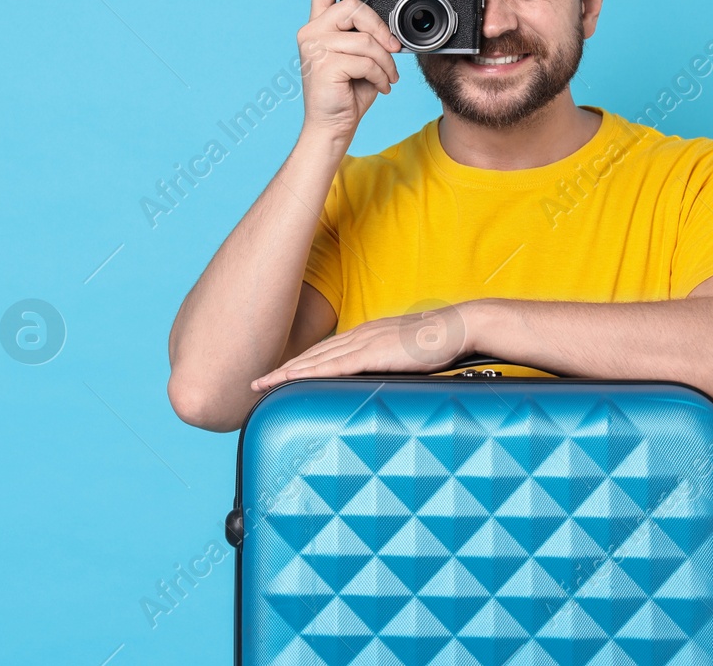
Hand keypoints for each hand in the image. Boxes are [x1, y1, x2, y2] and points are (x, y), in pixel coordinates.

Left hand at [250, 305, 468, 390]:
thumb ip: (386, 365)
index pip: (323, 351)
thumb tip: (376, 380)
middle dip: (281, 369)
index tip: (277, 375)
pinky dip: (311, 372)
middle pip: (311, 355)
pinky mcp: (373, 352)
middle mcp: (358, 335)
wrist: (457, 328)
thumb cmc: (437, 344)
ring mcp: (364, 342)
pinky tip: (294, 379)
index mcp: (365, 335)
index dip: (298, 364)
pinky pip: (335, 364)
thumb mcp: (404, 355)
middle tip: (255, 382)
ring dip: (287, 372)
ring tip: (263, 384)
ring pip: (316, 359)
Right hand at [297, 0, 400, 142]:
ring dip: (386, 61)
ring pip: (364, 39)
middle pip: (352, 7)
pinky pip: (365, 60)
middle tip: (393, 48)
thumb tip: (392, 29)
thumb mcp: (361, 56)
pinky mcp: (323, 65)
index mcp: (319, 25)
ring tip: (388, 77)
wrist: (333, 126)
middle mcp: (311, 32)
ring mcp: (314, 48)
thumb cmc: (347, 92)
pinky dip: (381, 75)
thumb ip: (366, 35)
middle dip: (380, 28)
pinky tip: (381, 86)